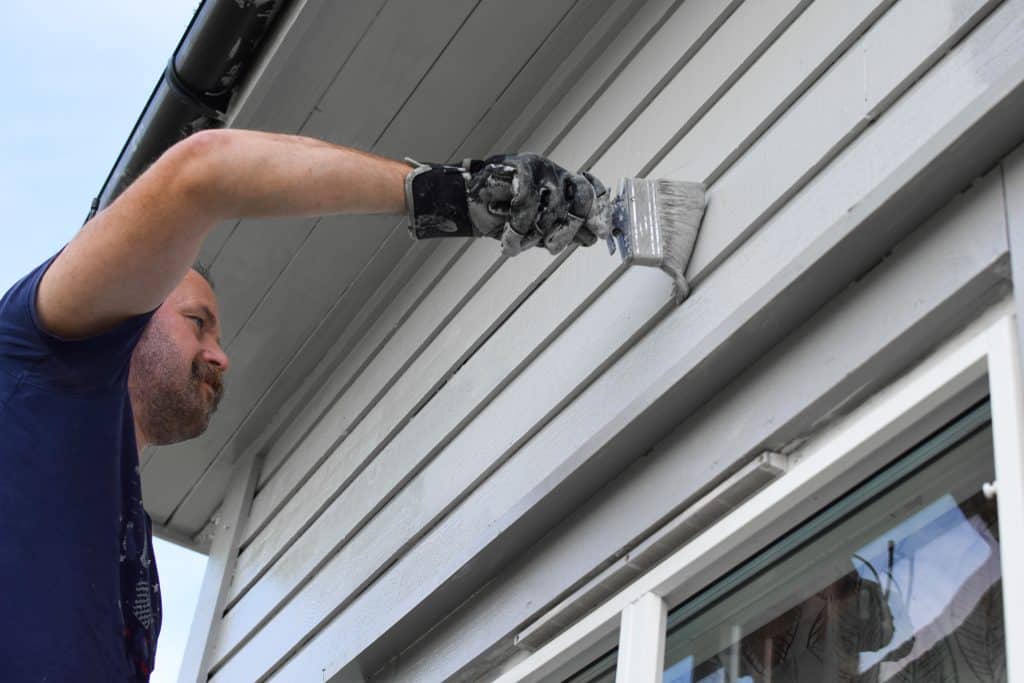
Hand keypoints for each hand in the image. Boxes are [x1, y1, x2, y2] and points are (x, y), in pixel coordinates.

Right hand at [466, 154, 608, 255]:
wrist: (469, 207)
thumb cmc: (503, 217)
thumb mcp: (538, 227)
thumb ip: (563, 229)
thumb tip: (593, 236)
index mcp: (565, 185)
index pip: (593, 192)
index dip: (601, 212)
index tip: (603, 234)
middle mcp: (556, 173)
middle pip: (579, 201)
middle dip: (568, 230)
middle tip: (551, 247)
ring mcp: (538, 167)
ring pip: (553, 207)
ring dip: (534, 235)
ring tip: (518, 243)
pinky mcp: (517, 166)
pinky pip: (527, 203)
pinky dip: (517, 228)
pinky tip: (509, 239)